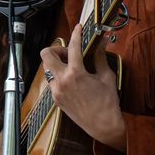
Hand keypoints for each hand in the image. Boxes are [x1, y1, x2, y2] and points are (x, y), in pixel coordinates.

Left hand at [41, 17, 125, 149]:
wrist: (103, 126)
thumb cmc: (108, 102)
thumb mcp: (106, 77)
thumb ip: (100, 58)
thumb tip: (100, 43)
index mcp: (76, 74)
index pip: (72, 47)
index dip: (76, 34)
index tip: (78, 28)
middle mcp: (62, 82)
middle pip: (46, 55)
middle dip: (56, 49)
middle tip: (70, 53)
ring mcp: (56, 91)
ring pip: (47, 69)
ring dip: (57, 63)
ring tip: (72, 66)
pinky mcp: (56, 99)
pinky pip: (51, 81)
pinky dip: (59, 75)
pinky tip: (72, 79)